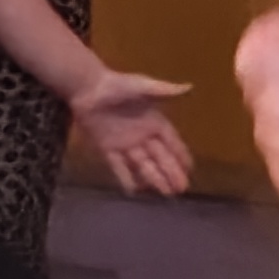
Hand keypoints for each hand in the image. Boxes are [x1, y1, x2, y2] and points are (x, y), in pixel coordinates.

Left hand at [70, 67, 193, 197]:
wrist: (87, 87)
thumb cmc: (116, 85)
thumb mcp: (142, 86)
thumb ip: (164, 91)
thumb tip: (190, 87)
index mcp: (153, 121)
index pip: (171, 142)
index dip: (181, 155)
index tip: (191, 168)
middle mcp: (141, 135)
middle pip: (160, 157)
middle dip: (171, 172)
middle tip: (182, 189)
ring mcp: (124, 143)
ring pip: (143, 164)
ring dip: (154, 179)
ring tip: (166, 193)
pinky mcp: (107, 147)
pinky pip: (118, 166)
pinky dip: (125, 178)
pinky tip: (133, 191)